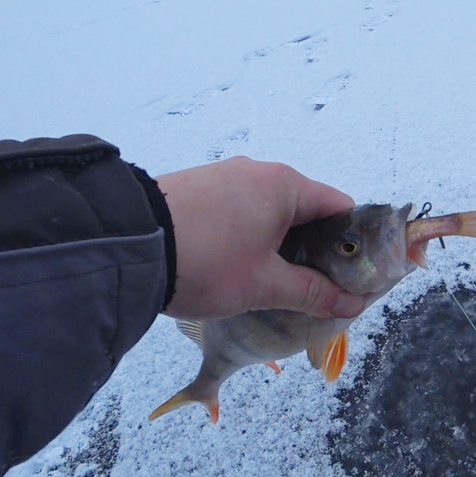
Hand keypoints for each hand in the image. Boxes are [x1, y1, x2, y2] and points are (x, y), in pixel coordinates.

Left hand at [156, 156, 365, 319]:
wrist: (124, 244)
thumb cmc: (206, 262)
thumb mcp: (264, 285)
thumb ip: (314, 293)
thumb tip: (352, 304)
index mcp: (285, 185)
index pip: (340, 207)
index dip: (350, 244)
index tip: (348, 279)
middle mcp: (258, 171)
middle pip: (306, 211)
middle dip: (313, 251)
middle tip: (312, 290)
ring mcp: (225, 176)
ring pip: (270, 213)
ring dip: (279, 246)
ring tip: (270, 285)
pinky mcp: (198, 188)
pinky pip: (240, 211)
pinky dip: (249, 236)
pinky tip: (235, 267)